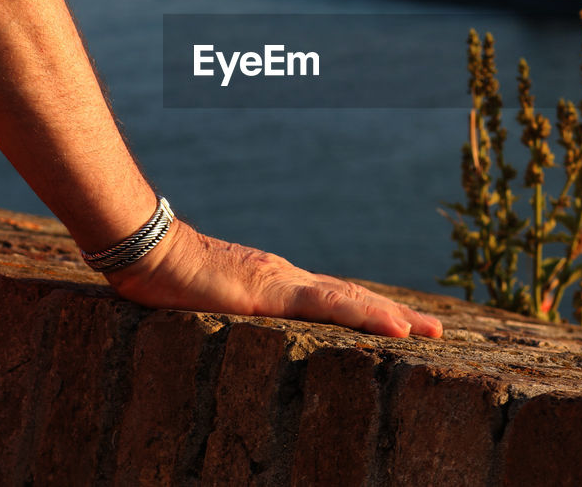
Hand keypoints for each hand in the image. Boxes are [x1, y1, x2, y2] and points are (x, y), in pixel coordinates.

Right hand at [106, 220, 442, 338]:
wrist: (147, 251)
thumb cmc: (163, 278)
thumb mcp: (200, 304)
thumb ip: (218, 311)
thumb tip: (221, 324)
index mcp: (273, 285)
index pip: (329, 301)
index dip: (364, 312)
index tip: (396, 325)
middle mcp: (287, 280)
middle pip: (350, 299)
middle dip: (391, 315)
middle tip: (434, 329)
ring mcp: (283, 284)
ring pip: (350, 302)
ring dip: (390, 317)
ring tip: (428, 331)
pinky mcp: (274, 294)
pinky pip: (331, 308)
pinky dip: (367, 316)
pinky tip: (396, 328)